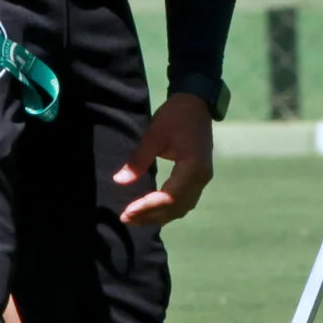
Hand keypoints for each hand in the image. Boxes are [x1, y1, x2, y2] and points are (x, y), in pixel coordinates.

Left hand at [114, 92, 215, 227]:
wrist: (197, 103)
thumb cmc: (175, 116)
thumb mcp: (154, 135)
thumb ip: (138, 160)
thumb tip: (119, 181)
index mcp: (193, 167)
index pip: (169, 197)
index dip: (147, 207)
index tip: (126, 211)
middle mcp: (201, 177)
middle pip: (176, 207)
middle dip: (150, 216)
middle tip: (125, 218)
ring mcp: (203, 178)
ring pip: (182, 207)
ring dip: (159, 216)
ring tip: (135, 218)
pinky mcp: (200, 177)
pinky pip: (185, 200)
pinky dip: (168, 209)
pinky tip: (152, 210)